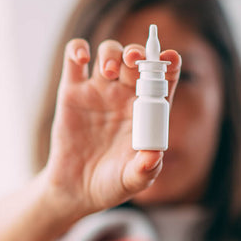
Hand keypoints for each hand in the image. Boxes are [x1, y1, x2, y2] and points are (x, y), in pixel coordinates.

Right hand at [40, 38, 181, 220]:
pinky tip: (82, 57)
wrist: (75, 190)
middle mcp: (124, 95)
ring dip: (112, 53)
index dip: (169, 64)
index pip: (164, 79)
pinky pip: (74, 59)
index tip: (169, 57)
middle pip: (136, 59)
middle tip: (134, 61)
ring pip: (109, 52)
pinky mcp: (71, 91)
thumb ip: (145, 169)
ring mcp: (98, 91)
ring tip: (108, 71)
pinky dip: (77, 49)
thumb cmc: (110, 185)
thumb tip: (154, 155)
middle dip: (138, 52)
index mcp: (146, 111)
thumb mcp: (132, 182)